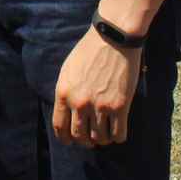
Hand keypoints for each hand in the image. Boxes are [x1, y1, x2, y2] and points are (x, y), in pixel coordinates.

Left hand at [51, 28, 140, 147]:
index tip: (71, 141)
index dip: (66, 139)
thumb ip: (66, 92)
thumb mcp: (68, 70)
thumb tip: (68, 113)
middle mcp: (80, 103)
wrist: (114, 38)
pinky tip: (118, 131)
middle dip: (85, 142)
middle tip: (91, 139)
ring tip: (106, 134)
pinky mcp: (120, 106)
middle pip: (79, 137)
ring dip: (102, 140)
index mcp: (64, 93)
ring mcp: (100, 106)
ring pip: (99, 139)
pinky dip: (118, 137)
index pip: (60, 127)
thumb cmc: (90, 50)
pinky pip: (118, 134)